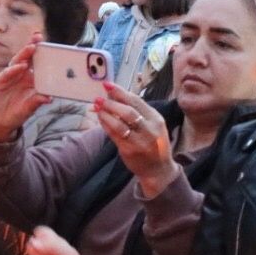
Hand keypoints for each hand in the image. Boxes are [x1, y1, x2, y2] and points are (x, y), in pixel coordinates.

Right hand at [0, 37, 48, 142]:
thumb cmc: (16, 113)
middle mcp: (20, 75)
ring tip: (32, 47)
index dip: (41, 53)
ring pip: (17, 62)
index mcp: (30, 79)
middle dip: (32, 46)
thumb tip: (49, 98)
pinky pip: (7, 74)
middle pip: (26, 58)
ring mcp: (9, 77)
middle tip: (38, 37)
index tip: (49, 44)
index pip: (36, 63)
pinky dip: (13, 70)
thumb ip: (37, 102)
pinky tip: (20, 66)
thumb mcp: (28, 108)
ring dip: (24, 54)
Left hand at [94, 82, 177, 197]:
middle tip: (99, 98)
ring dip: (106, 113)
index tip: (107, 85)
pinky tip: (101, 119)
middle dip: (111, 103)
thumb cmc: (153, 144)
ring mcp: (140, 141)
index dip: (120, 92)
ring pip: (120, 124)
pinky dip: (106, 125)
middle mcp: (149, 129)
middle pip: (129, 111)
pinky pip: (114, 135)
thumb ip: (138, 112)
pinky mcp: (129, 151)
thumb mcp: (153, 125)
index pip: (137, 101)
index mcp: (156, 119)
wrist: (159, 170)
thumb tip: (115, 95)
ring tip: (97, 107)